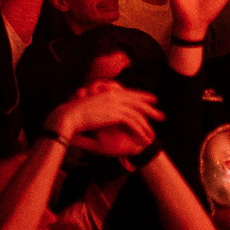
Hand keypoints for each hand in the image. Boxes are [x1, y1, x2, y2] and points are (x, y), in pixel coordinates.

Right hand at [46, 80, 161, 153]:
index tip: (151, 100)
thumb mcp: (88, 107)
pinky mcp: (115, 113)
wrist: (68, 116)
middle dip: (150, 108)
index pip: (129, 93)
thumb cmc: (73, 114)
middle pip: (137, 101)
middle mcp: (114, 95)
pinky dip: (140, 131)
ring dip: (147, 124)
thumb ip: (98, 107)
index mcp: (107, 92)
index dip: (141, 97)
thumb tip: (102, 112)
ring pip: (137, 113)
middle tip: (161, 115)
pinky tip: (145, 137)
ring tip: (154, 133)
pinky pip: (133, 122)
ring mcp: (115, 103)